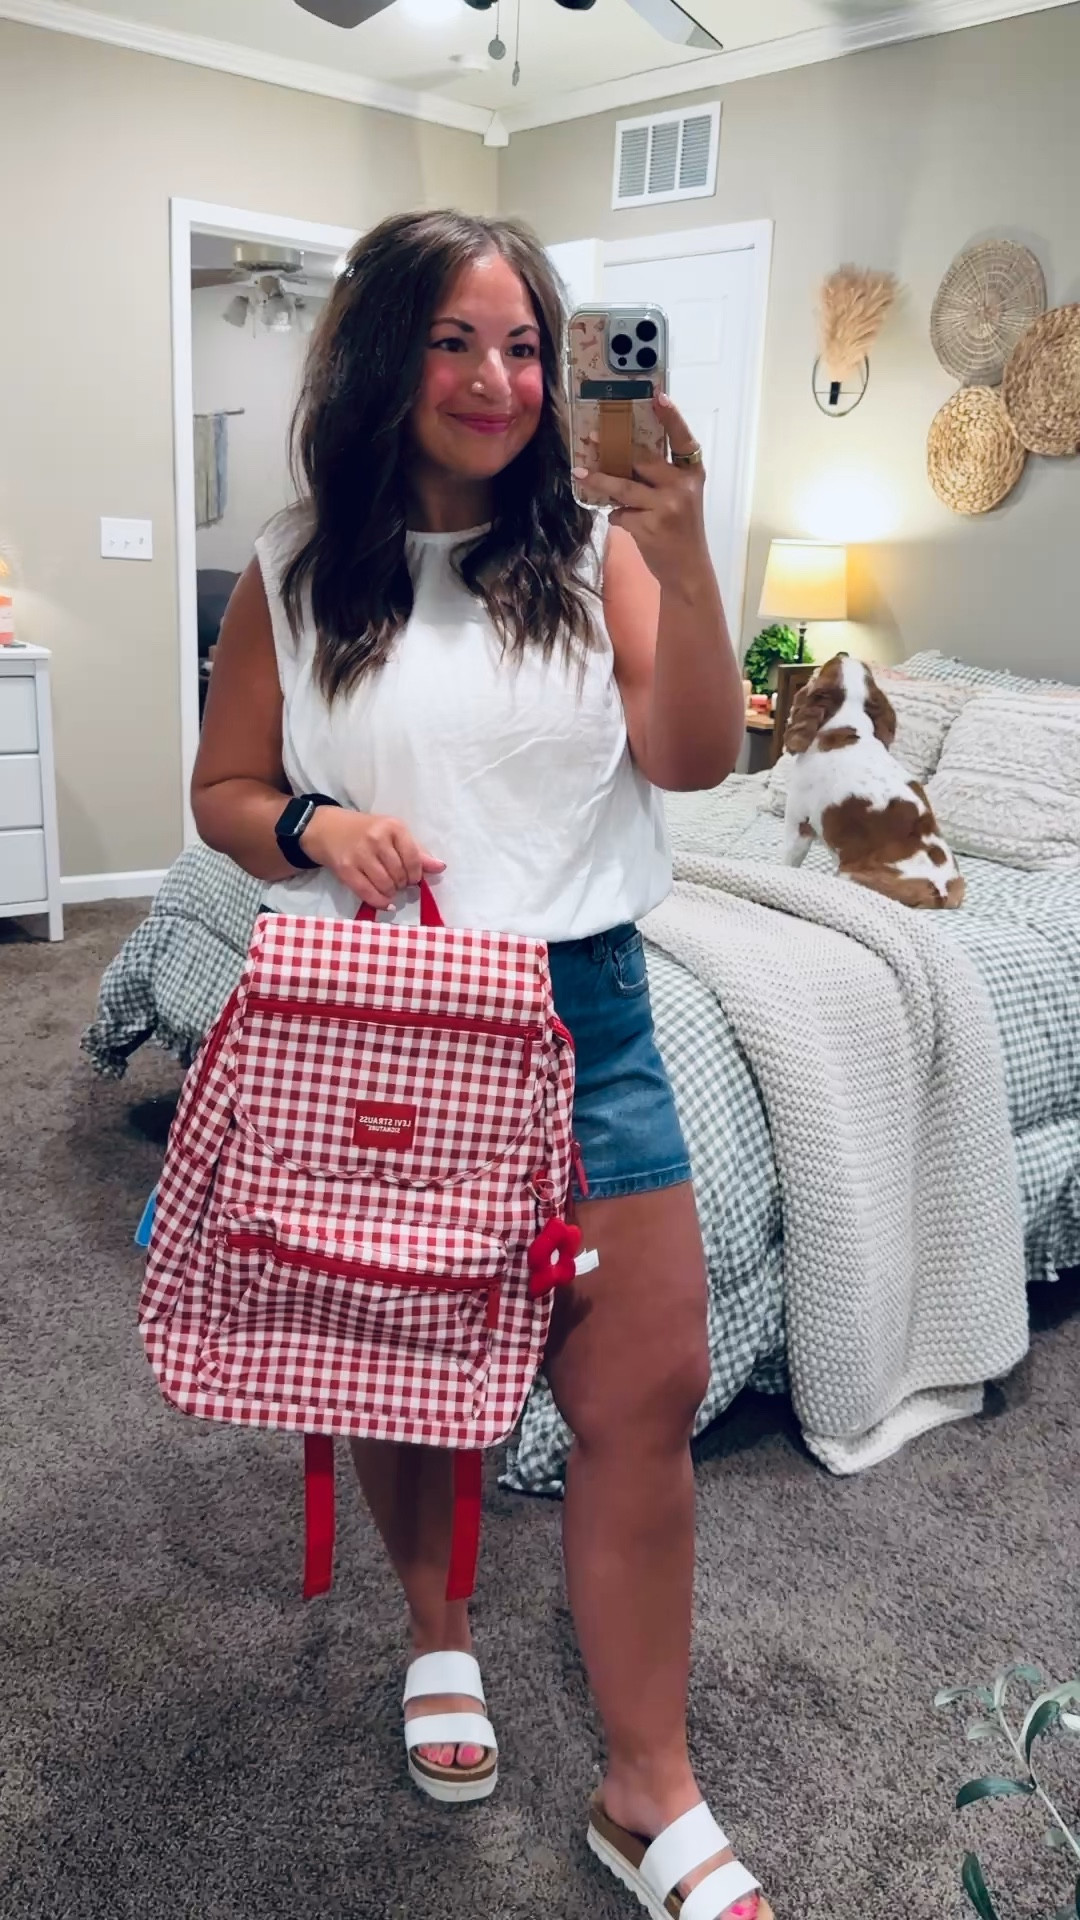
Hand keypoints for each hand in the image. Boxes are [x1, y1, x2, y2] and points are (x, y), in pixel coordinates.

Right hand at [299, 807, 443, 910]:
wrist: (328, 829)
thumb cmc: (366, 831)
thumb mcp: (393, 834)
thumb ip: (417, 851)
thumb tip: (441, 867)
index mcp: (393, 827)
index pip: (413, 859)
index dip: (416, 874)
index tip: (412, 877)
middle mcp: (376, 838)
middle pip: (400, 874)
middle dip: (402, 884)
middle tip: (398, 882)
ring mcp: (360, 854)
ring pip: (386, 885)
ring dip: (391, 892)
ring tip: (389, 887)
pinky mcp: (346, 869)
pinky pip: (368, 893)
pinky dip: (380, 902)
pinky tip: (385, 903)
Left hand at [573, 393, 710, 591]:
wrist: (688, 571)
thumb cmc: (680, 530)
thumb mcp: (681, 498)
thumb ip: (661, 477)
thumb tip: (621, 456)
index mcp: (693, 474)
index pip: (683, 439)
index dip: (671, 417)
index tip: (657, 395)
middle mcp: (682, 487)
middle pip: (642, 459)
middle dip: (613, 449)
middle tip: (591, 438)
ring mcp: (666, 506)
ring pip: (623, 485)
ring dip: (599, 479)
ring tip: (579, 472)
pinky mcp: (649, 526)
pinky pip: (619, 512)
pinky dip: (615, 515)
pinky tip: (620, 519)